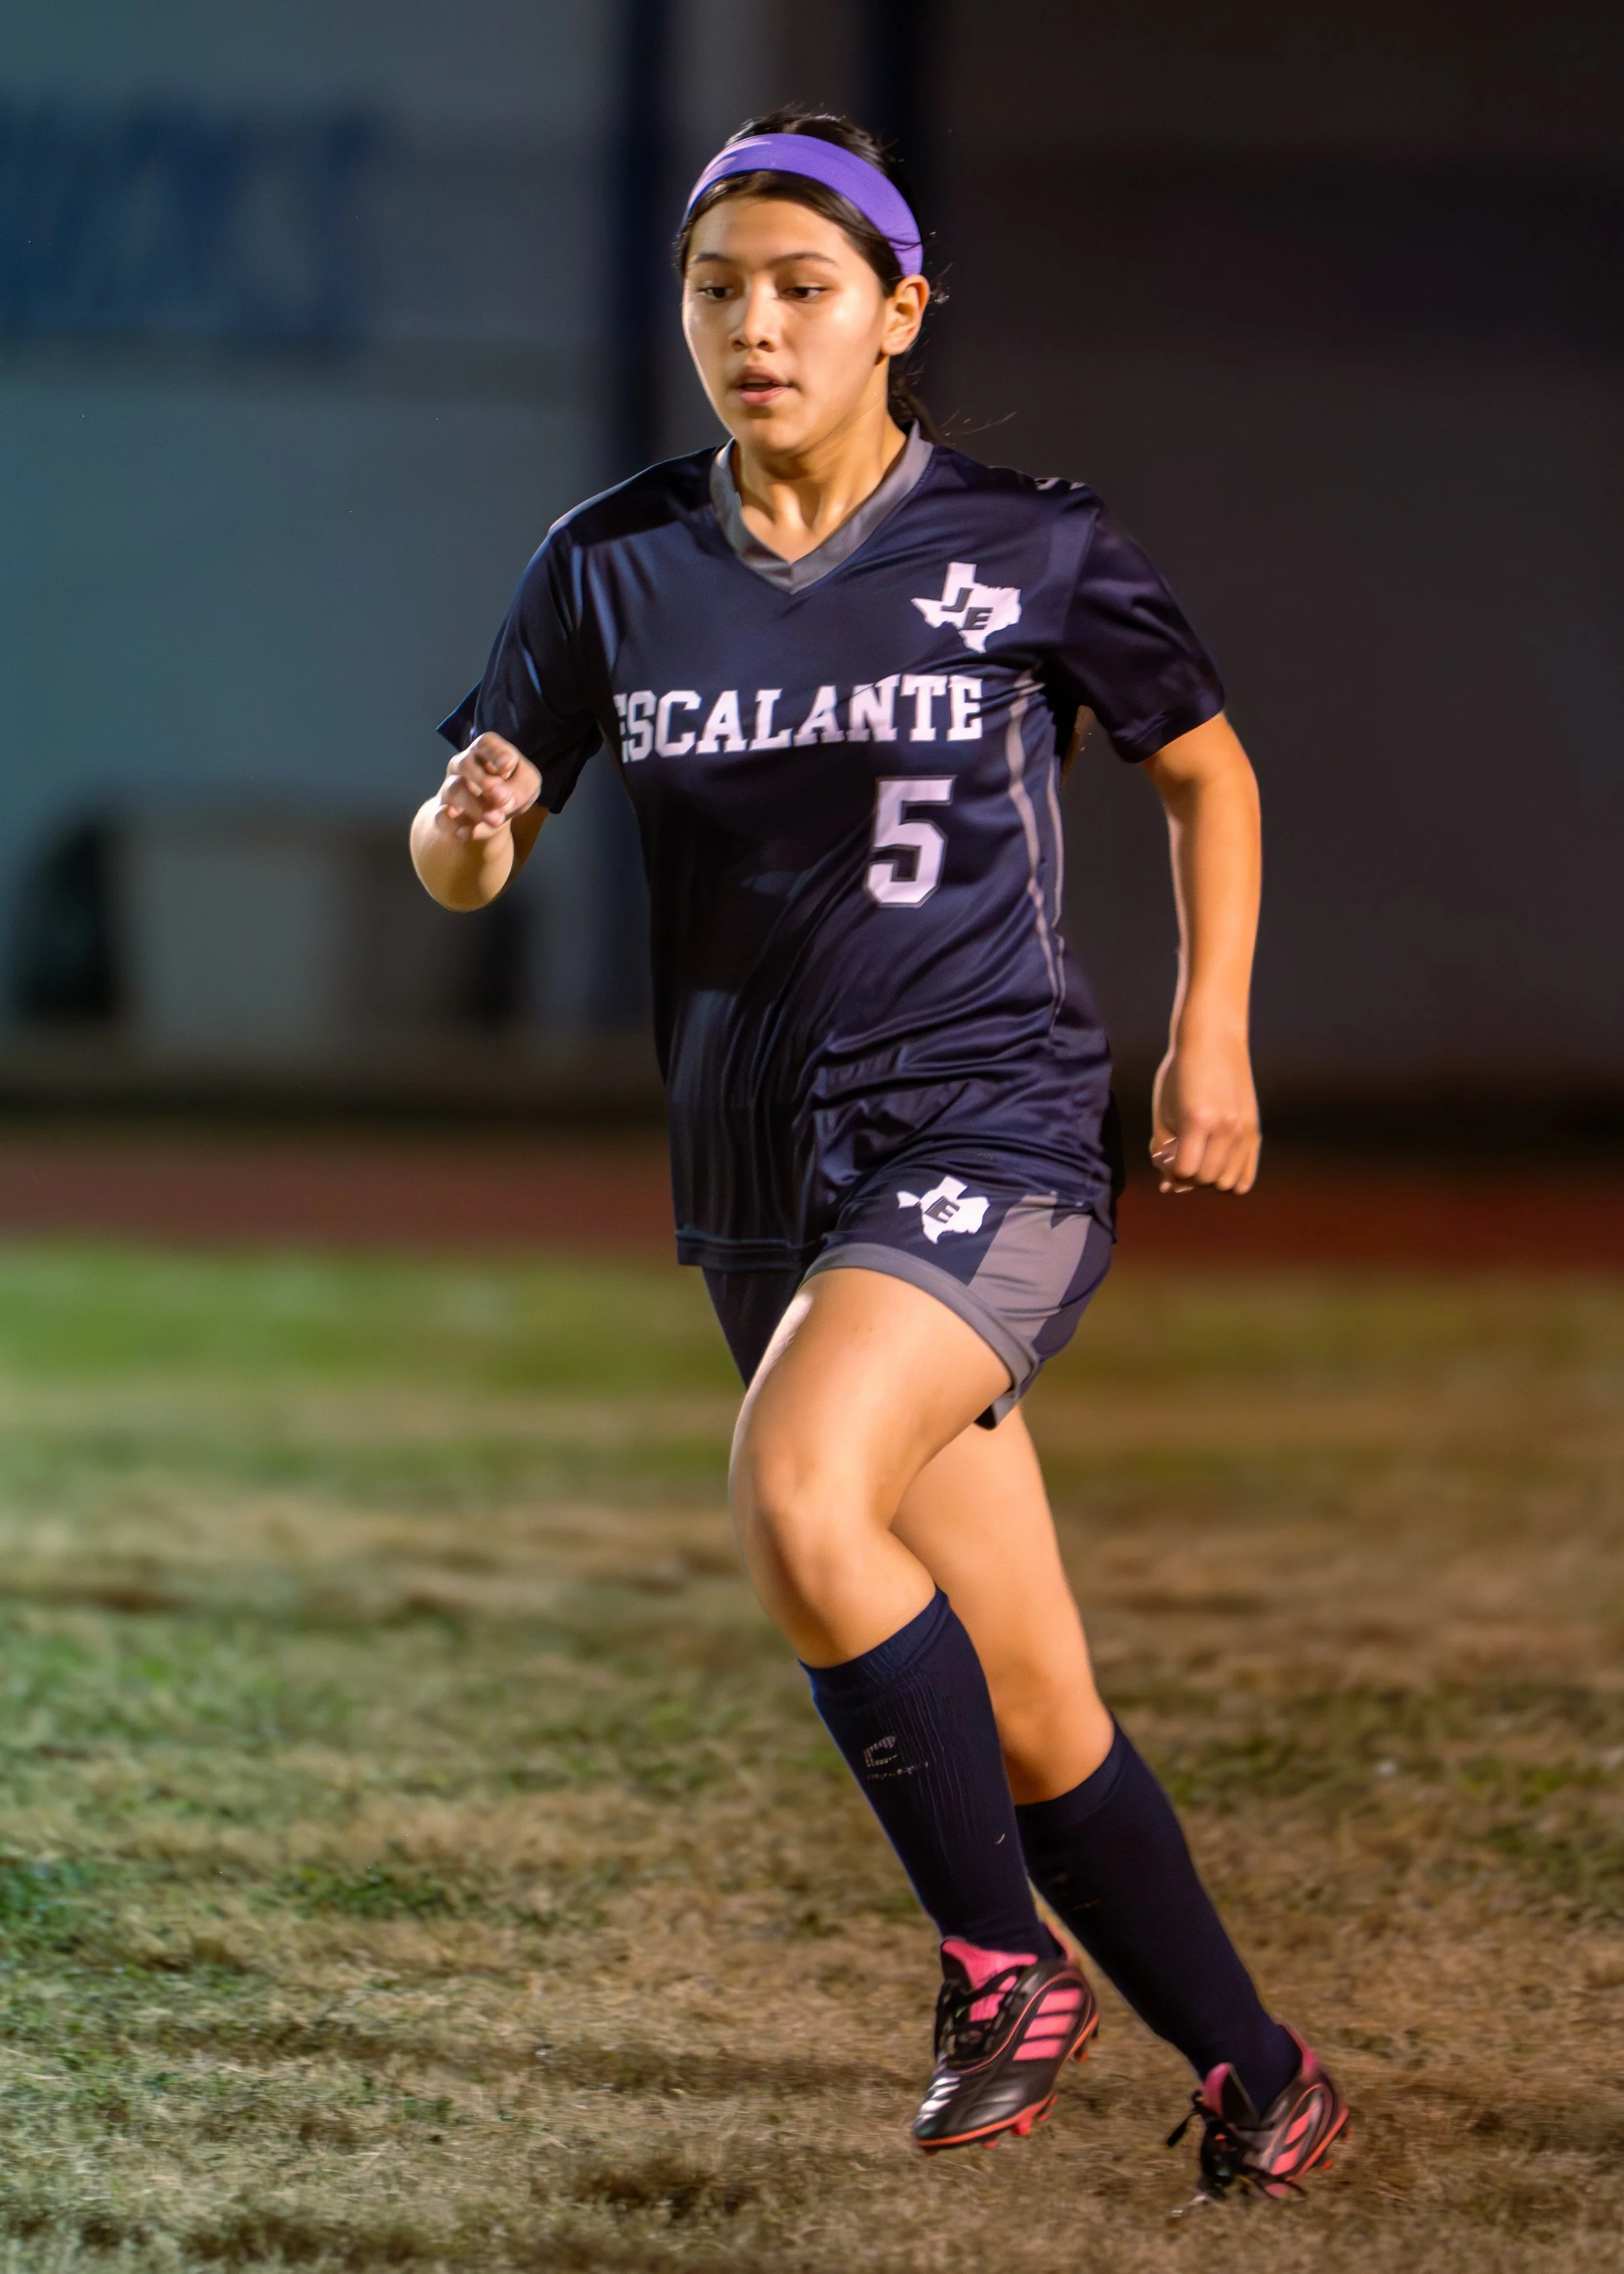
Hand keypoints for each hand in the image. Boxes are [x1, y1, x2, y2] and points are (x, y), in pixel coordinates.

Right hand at [432, 734, 540, 841]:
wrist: (491, 818)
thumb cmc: (511, 792)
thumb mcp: (527, 786)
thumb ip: (520, 789)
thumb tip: (503, 802)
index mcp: (486, 751)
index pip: (486, 743)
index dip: (496, 753)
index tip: (508, 765)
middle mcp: (463, 764)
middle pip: (464, 763)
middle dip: (483, 780)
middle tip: (503, 798)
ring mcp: (450, 787)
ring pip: (455, 790)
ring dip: (477, 807)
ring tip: (496, 820)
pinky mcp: (442, 812)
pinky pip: (440, 816)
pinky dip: (453, 825)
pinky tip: (466, 833)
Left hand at [1150, 1027, 1259, 1194]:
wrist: (1213, 1041)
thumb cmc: (1180, 1073)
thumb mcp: (1163, 1109)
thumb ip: (1162, 1149)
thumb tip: (1168, 1186)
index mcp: (1198, 1120)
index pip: (1184, 1171)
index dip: (1169, 1170)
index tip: (1165, 1153)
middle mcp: (1226, 1129)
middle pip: (1206, 1179)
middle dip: (1187, 1176)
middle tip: (1180, 1154)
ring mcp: (1244, 1131)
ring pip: (1227, 1183)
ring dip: (1208, 1178)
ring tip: (1199, 1156)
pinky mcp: (1254, 1131)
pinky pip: (1246, 1176)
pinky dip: (1231, 1180)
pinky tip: (1217, 1165)